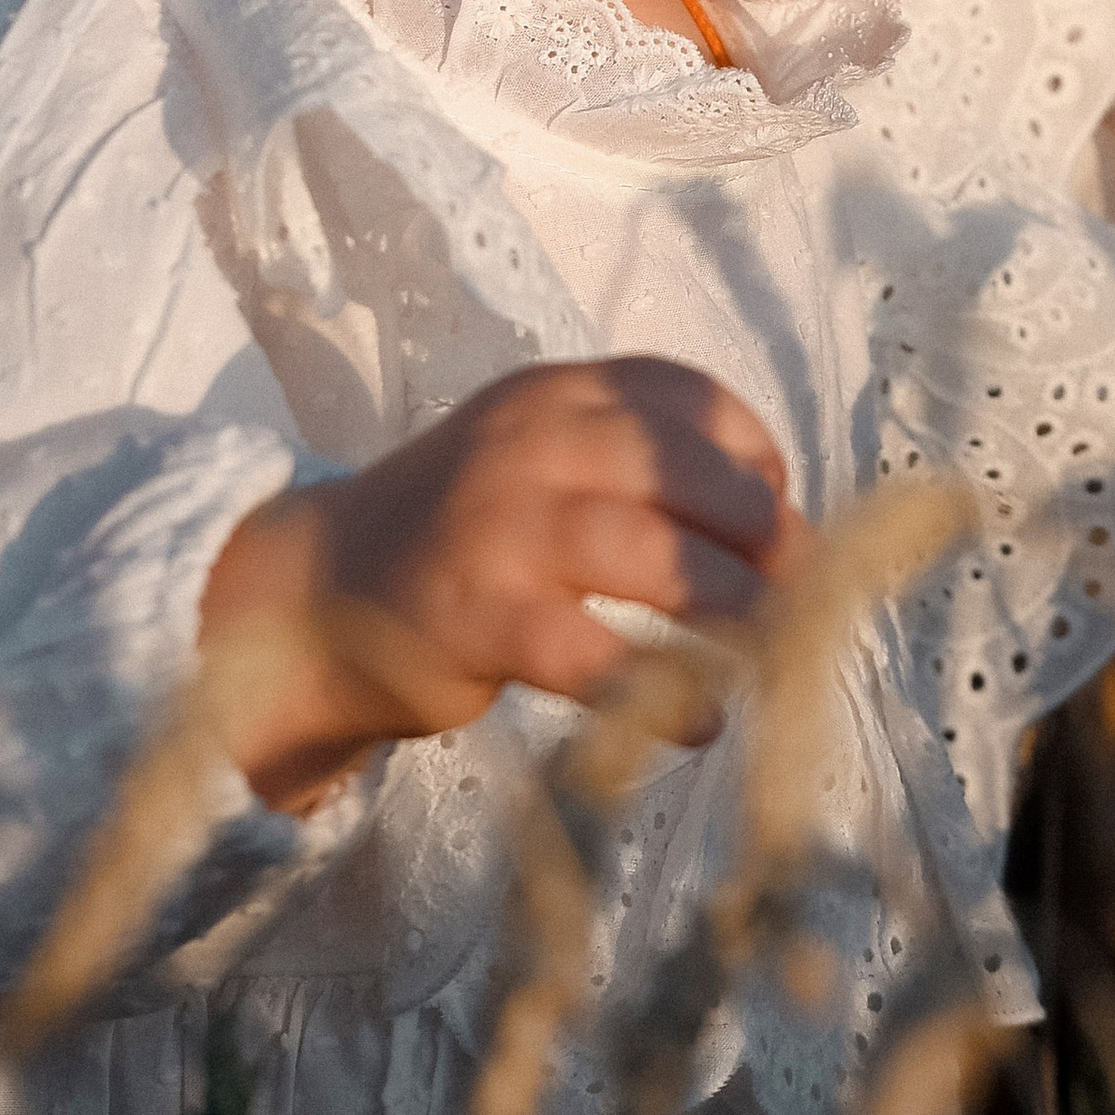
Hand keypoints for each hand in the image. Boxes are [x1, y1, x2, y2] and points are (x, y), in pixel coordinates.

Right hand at [202, 358, 806, 813]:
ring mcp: (499, 529)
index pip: (685, 395)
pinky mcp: (479, 619)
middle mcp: (529, 443)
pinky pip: (597, 657)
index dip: (754, 457)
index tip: (777, 515)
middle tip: (800, 591)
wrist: (314, 596)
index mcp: (555, 394)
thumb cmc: (459, 535)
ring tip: (771, 650)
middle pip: (686, 469)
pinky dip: (666, 694)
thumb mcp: (539, 461)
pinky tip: (701, 721)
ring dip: (732, 608)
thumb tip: (781, 525)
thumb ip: (637, 467)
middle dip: (763, 532)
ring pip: (654, 555)